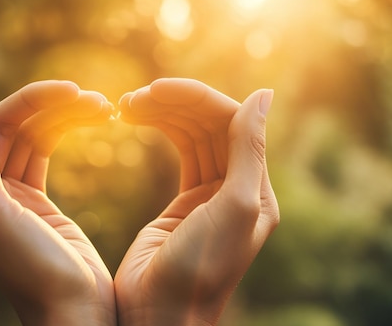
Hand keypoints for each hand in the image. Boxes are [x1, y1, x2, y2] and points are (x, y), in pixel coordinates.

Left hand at [0, 81, 115, 325]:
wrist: (75, 313)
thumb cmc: (32, 271)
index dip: (29, 104)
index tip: (68, 90)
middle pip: (16, 131)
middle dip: (52, 108)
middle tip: (92, 98)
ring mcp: (16, 199)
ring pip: (35, 140)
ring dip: (65, 118)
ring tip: (102, 106)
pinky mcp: (43, 205)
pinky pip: (47, 156)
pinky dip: (67, 134)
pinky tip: (89, 119)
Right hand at [114, 78, 278, 325]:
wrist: (159, 314)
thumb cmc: (199, 269)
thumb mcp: (233, 206)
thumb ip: (248, 150)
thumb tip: (264, 93)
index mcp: (256, 189)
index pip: (231, 123)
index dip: (197, 99)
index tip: (157, 89)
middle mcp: (236, 188)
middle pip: (210, 125)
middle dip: (175, 104)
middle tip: (135, 97)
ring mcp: (209, 195)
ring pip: (192, 135)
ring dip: (164, 114)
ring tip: (127, 104)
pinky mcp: (182, 203)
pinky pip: (179, 152)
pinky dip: (160, 131)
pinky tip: (137, 118)